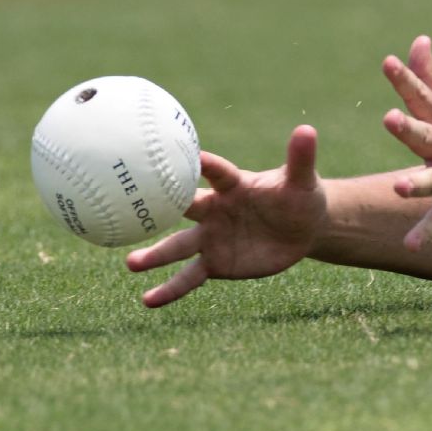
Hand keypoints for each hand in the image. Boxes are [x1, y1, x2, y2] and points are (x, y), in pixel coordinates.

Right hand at [126, 125, 326, 306]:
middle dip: (156, 210)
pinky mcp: (215, 263)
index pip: (214, 172)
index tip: (179, 157)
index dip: (200, 164)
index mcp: (232, 184)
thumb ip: (301, 158)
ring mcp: (211, 237)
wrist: (303, 229)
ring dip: (155, 255)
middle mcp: (214, 209)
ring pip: (178, 247)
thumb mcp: (303, 180)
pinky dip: (170, 289)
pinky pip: (189, 277)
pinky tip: (149, 301)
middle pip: (181, 208)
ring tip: (131, 264)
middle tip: (124, 209)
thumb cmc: (299, 197)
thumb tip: (307, 129)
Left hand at [382, 36, 431, 250]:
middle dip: (408, 128)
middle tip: (390, 118)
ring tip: (400, 187)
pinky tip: (410, 245)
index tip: (388, 62)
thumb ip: (430, 75)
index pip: (422, 97)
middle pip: (426, 135)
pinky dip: (426, 233)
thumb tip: (417, 40)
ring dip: (418, 183)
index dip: (405, 80)